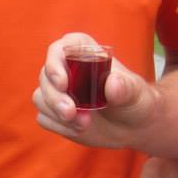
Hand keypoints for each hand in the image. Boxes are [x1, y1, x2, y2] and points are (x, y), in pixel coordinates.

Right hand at [33, 33, 160, 148]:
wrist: (134, 126)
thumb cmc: (136, 101)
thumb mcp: (136, 93)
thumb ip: (125, 88)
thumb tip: (112, 84)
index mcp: (85, 53)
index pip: (60, 49)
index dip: (55, 62)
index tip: (63, 82)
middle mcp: (67, 70)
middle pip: (45, 76)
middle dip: (54, 97)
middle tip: (71, 113)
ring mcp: (59, 92)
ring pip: (41, 97)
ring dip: (57, 113)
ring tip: (83, 124)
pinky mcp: (55, 113)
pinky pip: (44, 117)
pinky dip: (59, 126)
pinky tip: (79, 129)